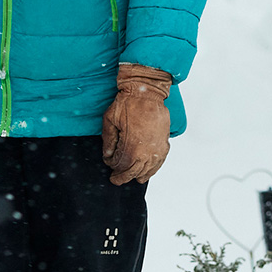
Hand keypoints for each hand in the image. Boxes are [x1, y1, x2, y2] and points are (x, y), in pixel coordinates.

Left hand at [101, 65, 172, 184]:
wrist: (147, 91)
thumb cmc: (127, 103)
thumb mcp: (110, 119)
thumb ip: (108, 139)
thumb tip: (107, 155)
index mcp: (131, 145)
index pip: (122, 165)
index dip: (114, 168)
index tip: (109, 165)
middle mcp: (146, 150)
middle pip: (134, 171)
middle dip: (124, 176)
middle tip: (116, 179)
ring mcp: (157, 147)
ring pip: (148, 169)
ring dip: (139, 175)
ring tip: (133, 179)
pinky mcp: (164, 142)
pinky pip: (159, 161)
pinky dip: (153, 169)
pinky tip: (147, 172)